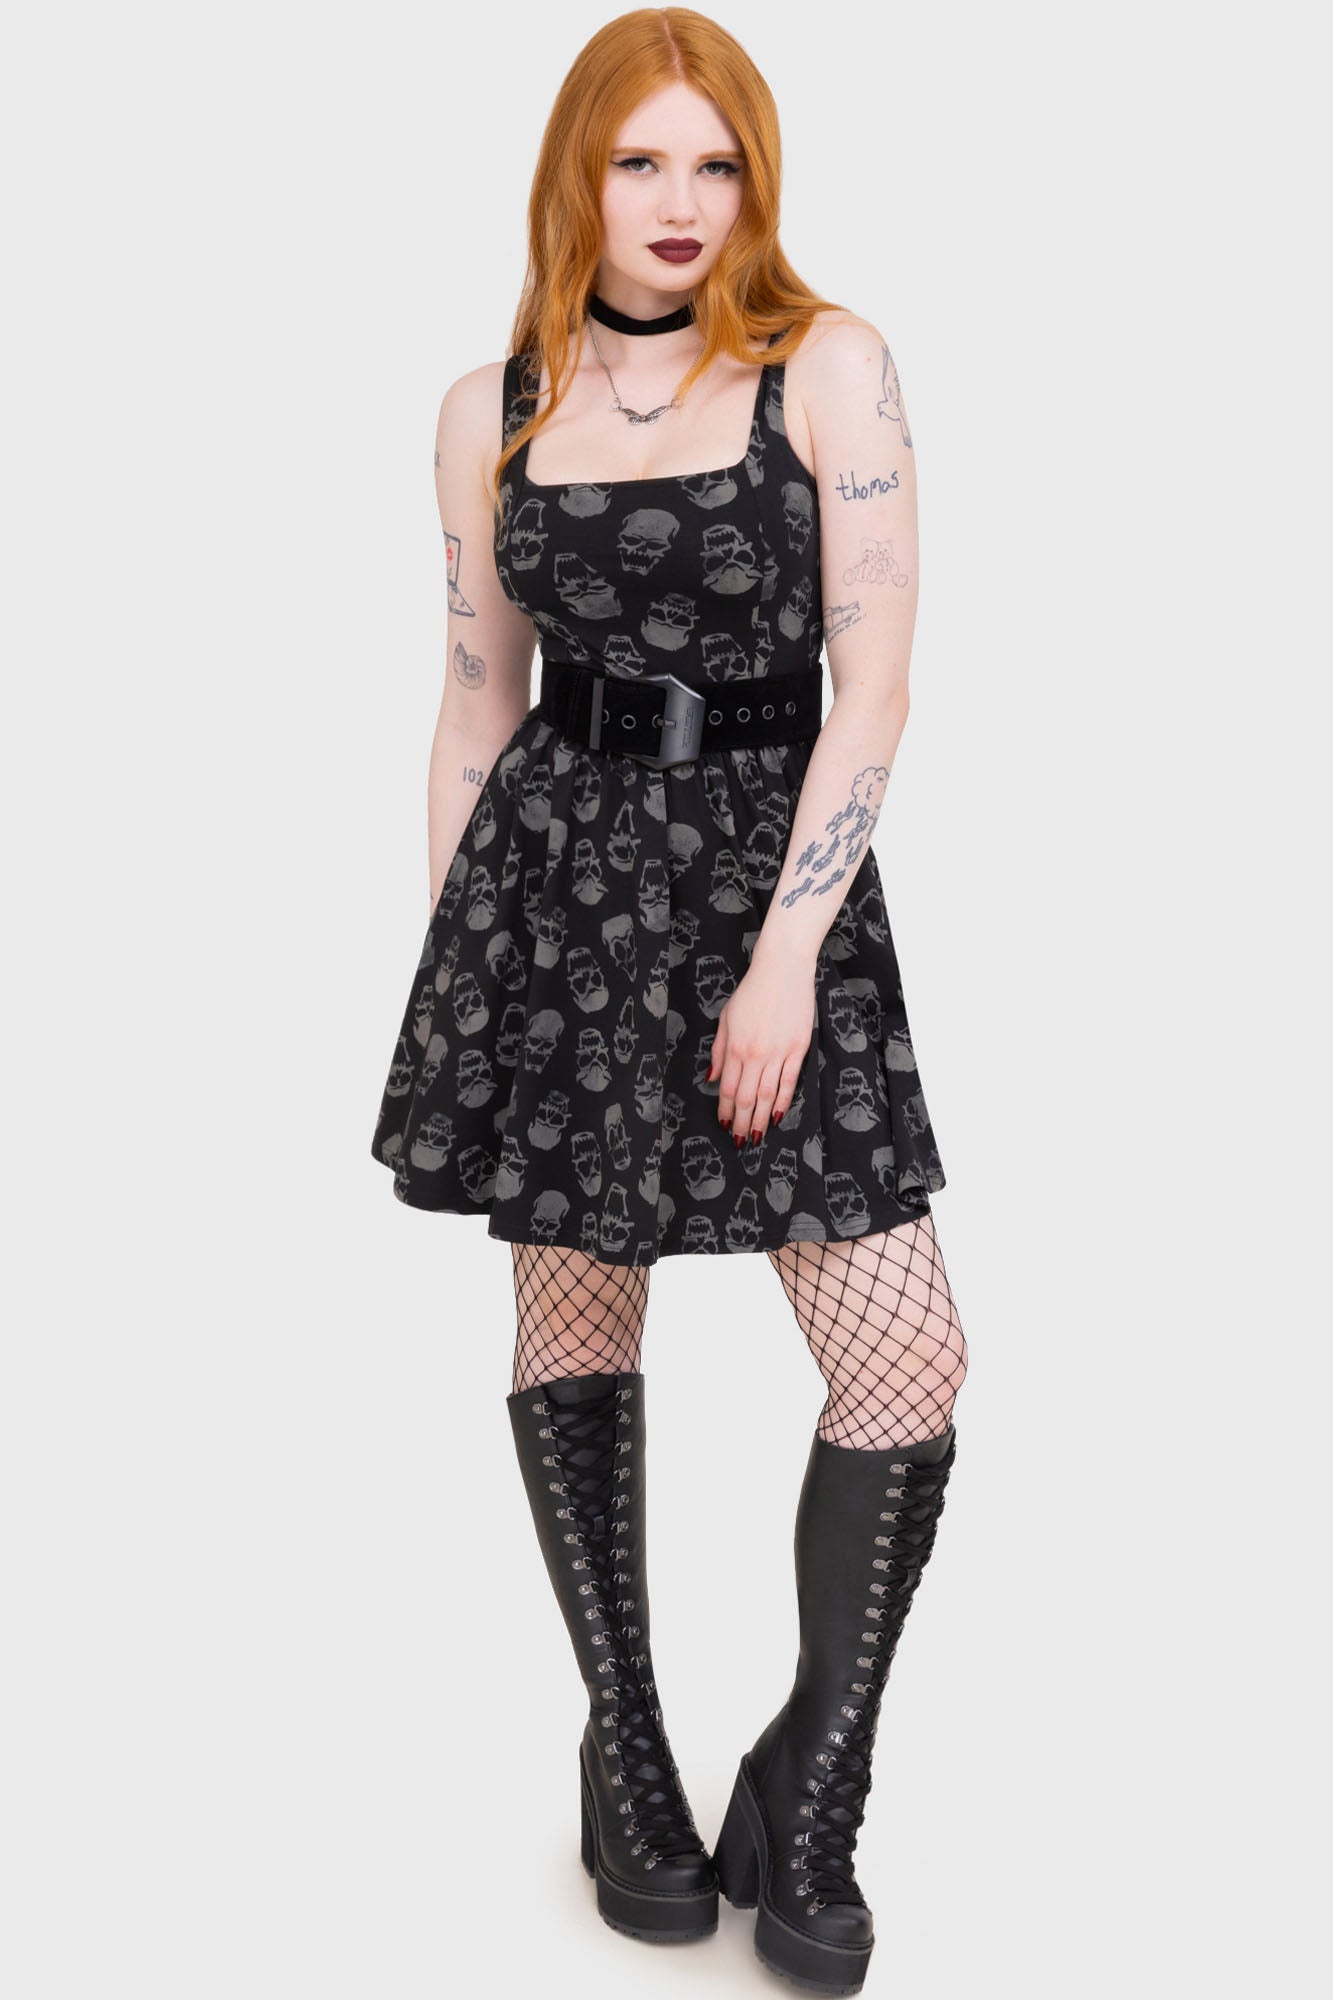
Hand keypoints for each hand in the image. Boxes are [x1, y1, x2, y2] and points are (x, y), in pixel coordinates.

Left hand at [707, 949, 815, 1146]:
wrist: (782, 969)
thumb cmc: (752, 991)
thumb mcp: (726, 1017)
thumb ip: (719, 1050)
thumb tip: (712, 1078)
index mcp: (735, 1046)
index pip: (728, 1088)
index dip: (726, 1110)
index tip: (725, 1125)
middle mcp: (755, 1054)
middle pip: (747, 1098)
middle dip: (742, 1122)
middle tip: (741, 1140)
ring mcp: (779, 1052)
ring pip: (768, 1095)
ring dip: (762, 1118)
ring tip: (758, 1135)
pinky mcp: (798, 1048)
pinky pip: (790, 1081)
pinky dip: (783, 1101)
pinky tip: (777, 1116)